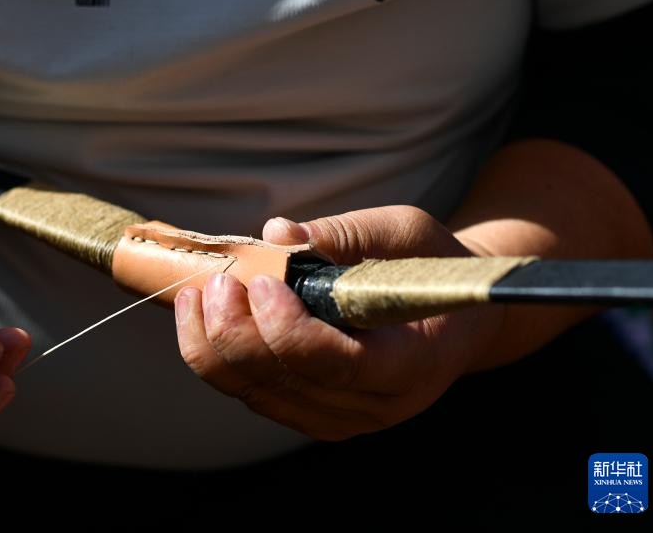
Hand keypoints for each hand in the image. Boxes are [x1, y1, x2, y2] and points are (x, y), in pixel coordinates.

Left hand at [173, 205, 501, 439]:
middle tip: (218, 281)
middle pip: (286, 384)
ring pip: (257, 395)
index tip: (261, 282)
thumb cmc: (429, 267)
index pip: (339, 365)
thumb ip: (344, 234)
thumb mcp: (405, 232)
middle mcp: (377, 404)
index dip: (289, 329)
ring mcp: (343, 418)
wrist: (453, 318)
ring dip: (213, 346)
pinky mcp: (313, 416)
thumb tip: (276, 234)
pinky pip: (252, 395)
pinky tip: (204, 316)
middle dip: (236, 333)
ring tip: (199, 293)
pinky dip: (217, 358)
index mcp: (412, 361)